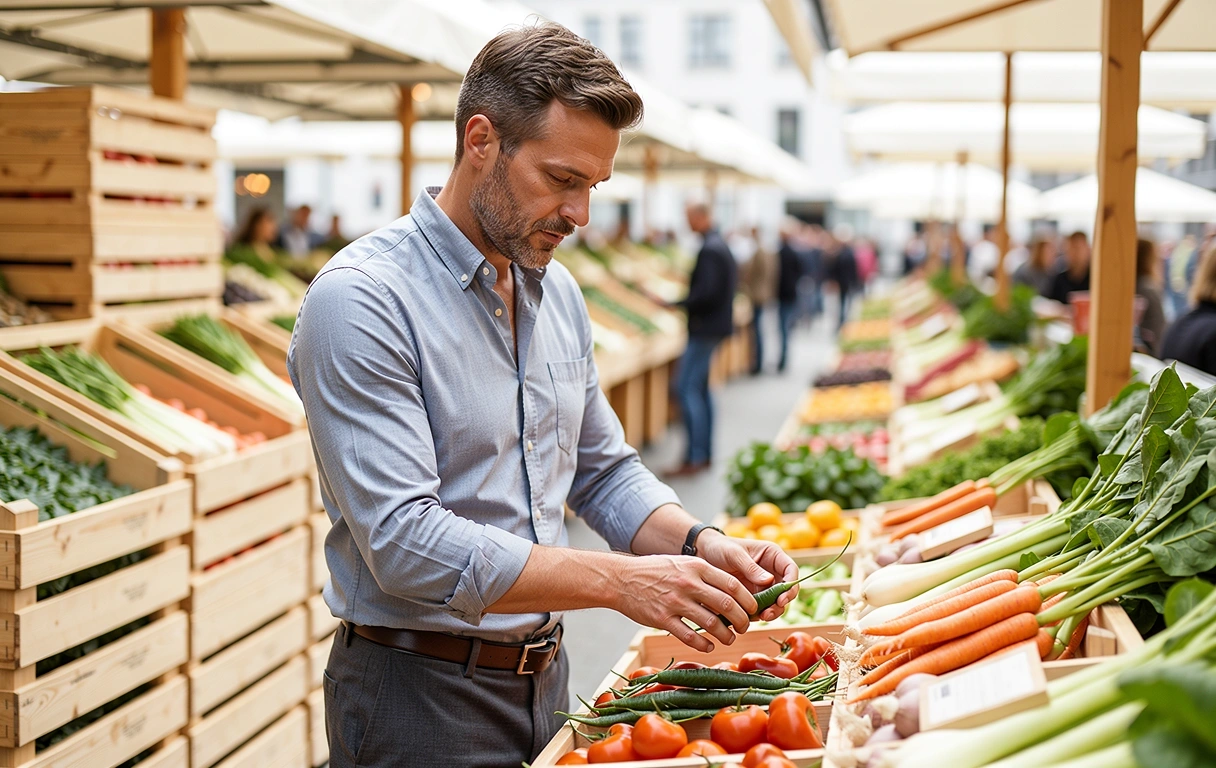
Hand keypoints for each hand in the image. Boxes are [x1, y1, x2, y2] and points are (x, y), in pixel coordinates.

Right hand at [611, 555, 758, 652]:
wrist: (621, 578)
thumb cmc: (655, 571)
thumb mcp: (683, 563)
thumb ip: (705, 574)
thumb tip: (733, 591)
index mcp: (696, 567)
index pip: (733, 584)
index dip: (748, 600)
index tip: (753, 610)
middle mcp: (688, 583)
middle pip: (727, 605)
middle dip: (741, 620)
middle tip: (744, 627)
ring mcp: (674, 602)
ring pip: (711, 623)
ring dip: (725, 635)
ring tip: (729, 639)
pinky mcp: (661, 619)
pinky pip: (689, 636)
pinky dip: (703, 644)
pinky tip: (708, 645)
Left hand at [696, 533, 798, 622]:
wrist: (703, 555)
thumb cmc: (720, 548)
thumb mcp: (734, 554)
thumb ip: (751, 567)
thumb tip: (769, 581)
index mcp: (772, 556)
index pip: (791, 570)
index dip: (791, 585)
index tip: (782, 598)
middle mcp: (772, 572)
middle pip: (786, 591)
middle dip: (780, 604)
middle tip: (768, 614)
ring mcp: (763, 586)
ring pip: (775, 603)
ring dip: (770, 612)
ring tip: (759, 617)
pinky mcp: (753, 597)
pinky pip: (760, 609)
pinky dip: (756, 615)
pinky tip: (746, 617)